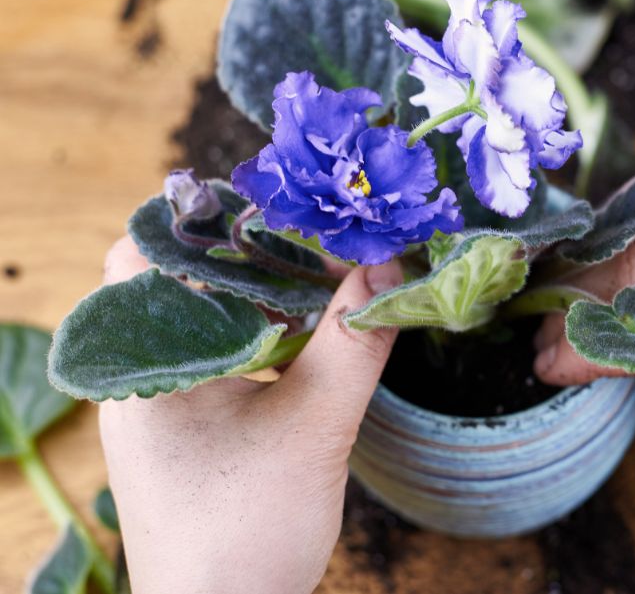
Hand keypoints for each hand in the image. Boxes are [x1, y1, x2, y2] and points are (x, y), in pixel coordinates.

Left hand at [97, 237, 402, 593]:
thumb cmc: (247, 531)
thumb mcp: (315, 429)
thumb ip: (353, 342)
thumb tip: (391, 265)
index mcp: (143, 363)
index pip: (148, 249)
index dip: (214, 218)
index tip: (286, 209)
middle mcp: (137, 372)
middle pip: (182, 276)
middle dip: (254, 253)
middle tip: (323, 241)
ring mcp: (158, 398)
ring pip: (204, 313)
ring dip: (263, 293)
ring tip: (328, 279)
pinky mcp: (183, 422)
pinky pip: (217, 351)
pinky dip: (261, 332)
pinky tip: (313, 333)